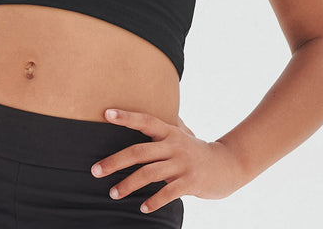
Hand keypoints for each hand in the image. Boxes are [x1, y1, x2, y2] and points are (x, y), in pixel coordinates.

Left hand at [90, 108, 243, 213]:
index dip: (126, 117)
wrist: (228, 165)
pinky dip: (153, 201)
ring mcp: (182, 164)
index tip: (106, 114)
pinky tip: (142, 208)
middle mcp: (174, 145)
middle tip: (95, 170)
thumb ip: (164, 126)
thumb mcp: (181, 133)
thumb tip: (143, 116)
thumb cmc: (196, 149)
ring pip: (149, 174)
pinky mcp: (190, 182)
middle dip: (115, 161)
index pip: (144, 120)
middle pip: (139, 151)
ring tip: (113, 193)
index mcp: (169, 131)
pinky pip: (168, 193)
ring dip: (129, 185)